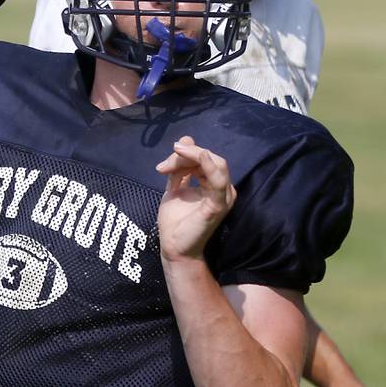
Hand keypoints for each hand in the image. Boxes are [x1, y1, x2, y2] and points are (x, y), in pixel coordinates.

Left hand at [156, 136, 236, 261]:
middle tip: (164, 167)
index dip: (184, 155)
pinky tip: (200, 156)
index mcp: (214, 184)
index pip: (204, 158)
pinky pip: (219, 180)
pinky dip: (209, 165)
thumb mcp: (174, 186)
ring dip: (192, 156)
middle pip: (209, 157)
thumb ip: (180, 166)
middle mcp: (223, 189)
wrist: (173, 247)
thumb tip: (186, 139)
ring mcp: (223, 197)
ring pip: (214, 163)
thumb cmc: (175, 221)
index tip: (162, 167)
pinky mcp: (218, 205)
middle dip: (185, 155)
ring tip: (170, 163)